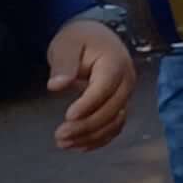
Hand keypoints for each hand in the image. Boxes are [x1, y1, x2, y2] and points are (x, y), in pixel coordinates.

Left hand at [47, 16, 133, 151]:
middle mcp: (126, 81)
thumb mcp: (67, 44)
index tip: (69, 116)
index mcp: (115, 63)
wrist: (96, 36)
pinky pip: (116, 125)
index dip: (89, 104)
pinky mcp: (120, 104)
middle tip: (60, 135)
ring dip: (92, 136)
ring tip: (64, 143)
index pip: (105, 87)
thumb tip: (57, 85)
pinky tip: (81, 146)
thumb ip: (63, 64)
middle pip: (112, 109)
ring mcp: (125, 94)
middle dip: (87, 125)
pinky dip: (101, 138)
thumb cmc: (81, 39)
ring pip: (115, 121)